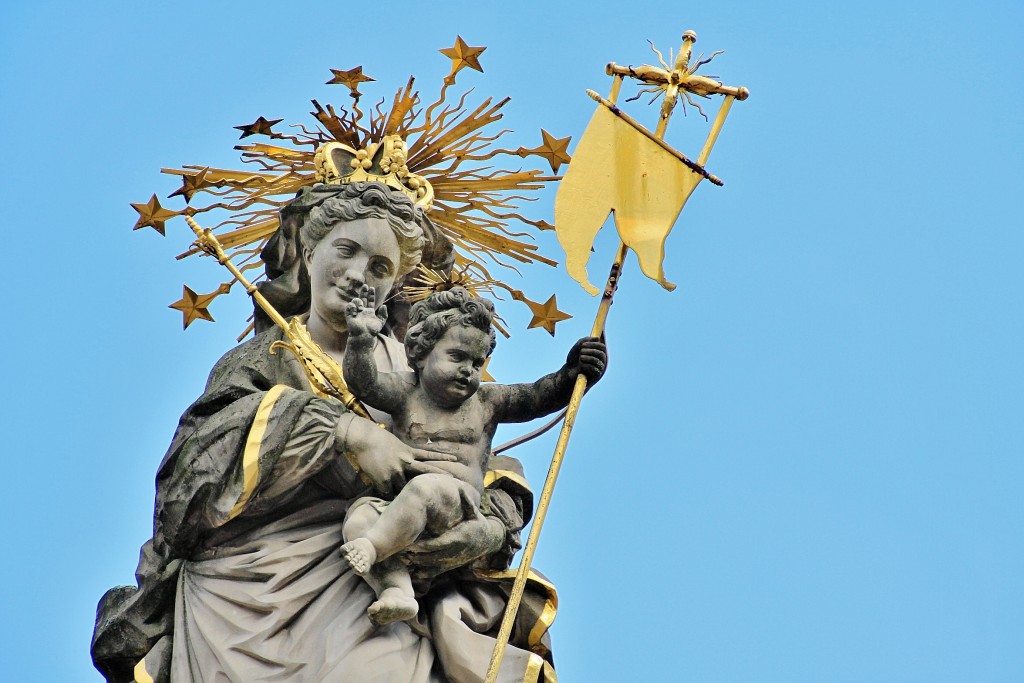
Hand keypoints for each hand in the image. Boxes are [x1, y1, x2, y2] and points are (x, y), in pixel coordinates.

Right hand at [340, 417, 456, 496]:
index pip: (429, 454)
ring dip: (405, 493)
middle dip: (439, 475)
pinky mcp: (385, 479)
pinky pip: (388, 493)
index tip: (456, 458)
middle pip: (425, 470)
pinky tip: (385, 499)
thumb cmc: (376, 440)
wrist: (364, 439)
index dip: (442, 456)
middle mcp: (406, 461)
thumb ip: (404, 454)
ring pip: (405, 487)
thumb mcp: (395, 445)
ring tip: (411, 503)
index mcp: (408, 452)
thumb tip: (409, 460)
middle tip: (453, 481)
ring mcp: (396, 471)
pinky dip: (387, 495)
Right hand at [344, 285, 386, 339]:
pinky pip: (349, 307)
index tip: (372, 288)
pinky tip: (356, 309)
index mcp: (369, 312)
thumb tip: (384, 305)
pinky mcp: (350, 315)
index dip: (370, 295)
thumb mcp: (381, 322)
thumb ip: (384, 314)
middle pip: (362, 298)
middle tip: (365, 286)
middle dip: (363, 292)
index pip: (369, 301)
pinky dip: (352, 306)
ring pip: (355, 301)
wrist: (365, 336)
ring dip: (358, 300)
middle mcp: (362, 311)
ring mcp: (356, 312)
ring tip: (361, 305)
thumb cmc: (372, 330)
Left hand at [406, 512, 505, 571]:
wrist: (487, 541)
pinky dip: (424, 572)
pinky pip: (435, 572)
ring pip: (431, 565)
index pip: (438, 544)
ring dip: (417, 563)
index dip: (423, 546)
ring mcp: (452, 561)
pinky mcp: (450, 566)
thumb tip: (462, 488)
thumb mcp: (475, 513)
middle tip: (400, 551)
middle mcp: (454, 552)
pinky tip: (412, 570)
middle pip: (431, 556)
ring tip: (402, 558)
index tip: (410, 544)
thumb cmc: (478, 524)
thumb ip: (468, 503)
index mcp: (458, 539)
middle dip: (416, 555)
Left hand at [566, 336, 607, 383]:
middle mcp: (600, 360)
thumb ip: (585, 341)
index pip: (602, 347)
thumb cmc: (573, 359)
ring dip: (588, 358)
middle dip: (591, 351)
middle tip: (581, 351)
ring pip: (598, 361)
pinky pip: (595, 369)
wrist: (567, 372)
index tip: (583, 345)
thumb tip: (597, 338)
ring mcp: (599, 368)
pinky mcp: (596, 376)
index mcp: (597, 352)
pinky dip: (587, 366)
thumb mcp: (577, 348)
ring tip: (580, 358)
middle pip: (601, 354)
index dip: (593, 344)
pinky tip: (581, 365)